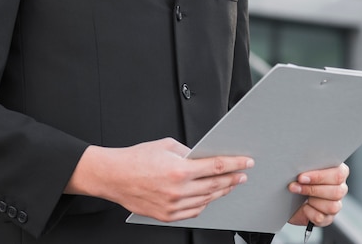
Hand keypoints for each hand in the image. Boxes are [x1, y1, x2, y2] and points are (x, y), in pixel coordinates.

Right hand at [65, 138, 253, 221]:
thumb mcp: (167, 145)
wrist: (114, 176)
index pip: (216, 167)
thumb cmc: (137, 158)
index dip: (235, 164)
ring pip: (206, 200)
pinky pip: (193, 212)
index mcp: (179, 170)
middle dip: (233, 179)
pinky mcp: (166, 216)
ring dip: (221, 192)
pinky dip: (205, 204)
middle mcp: (177, 191)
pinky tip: (210, 197)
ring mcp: (172, 206)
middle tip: (243, 174)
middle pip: (214, 186)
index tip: (246, 162)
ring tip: (230, 184)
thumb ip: (188, 152)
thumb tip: (203, 157)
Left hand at [287, 163, 348, 227]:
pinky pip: (321, 218)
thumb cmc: (300, 178)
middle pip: (337, 192)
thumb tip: (300, 166)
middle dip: (313, 189)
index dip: (319, 176)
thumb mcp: (306, 168)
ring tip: (300, 194)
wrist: (290, 197)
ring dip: (312, 201)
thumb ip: (309, 165)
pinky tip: (304, 207)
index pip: (339, 174)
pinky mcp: (327, 219)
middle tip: (295, 186)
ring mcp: (336, 205)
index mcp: (339, 171)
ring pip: (332, 206)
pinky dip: (309, 212)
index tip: (302, 177)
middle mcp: (340, 188)